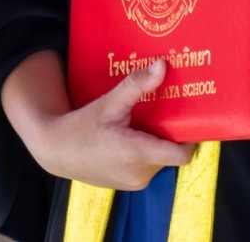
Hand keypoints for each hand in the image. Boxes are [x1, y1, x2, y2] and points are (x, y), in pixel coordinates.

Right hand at [2, 52, 193, 190]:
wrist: (56, 151)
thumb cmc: (81, 127)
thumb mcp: (109, 104)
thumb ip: (137, 85)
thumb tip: (162, 65)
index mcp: (138, 155)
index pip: (182, 154)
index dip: (191, 136)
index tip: (193, 115)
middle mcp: (141, 174)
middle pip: (172, 153)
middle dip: (172, 132)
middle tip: (170, 108)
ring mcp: (135, 182)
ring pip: (161, 159)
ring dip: (159, 141)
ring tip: (151, 118)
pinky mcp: (129, 184)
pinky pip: (149, 165)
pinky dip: (147, 150)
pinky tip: (137, 132)